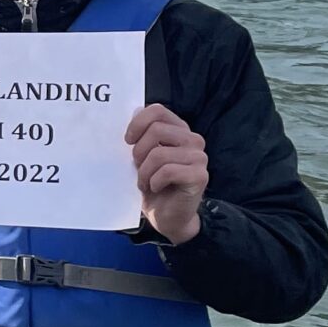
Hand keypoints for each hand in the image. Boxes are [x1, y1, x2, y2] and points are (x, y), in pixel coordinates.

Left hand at [126, 104, 207, 244]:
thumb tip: (134, 110)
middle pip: (156, 130)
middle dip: (138, 152)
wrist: (167, 216)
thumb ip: (141, 135)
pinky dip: (154, 181)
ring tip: (145, 182)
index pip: (157, 111)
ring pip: (159, 153)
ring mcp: (199, 157)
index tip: (127, 141)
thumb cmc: (152, 184)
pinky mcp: (200, 176)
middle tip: (138, 168)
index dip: (137, 123)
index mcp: (179, 130)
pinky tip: (156, 188)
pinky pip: (167, 171)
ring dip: (144, 172)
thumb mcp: (142, 157)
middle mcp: (193, 139)